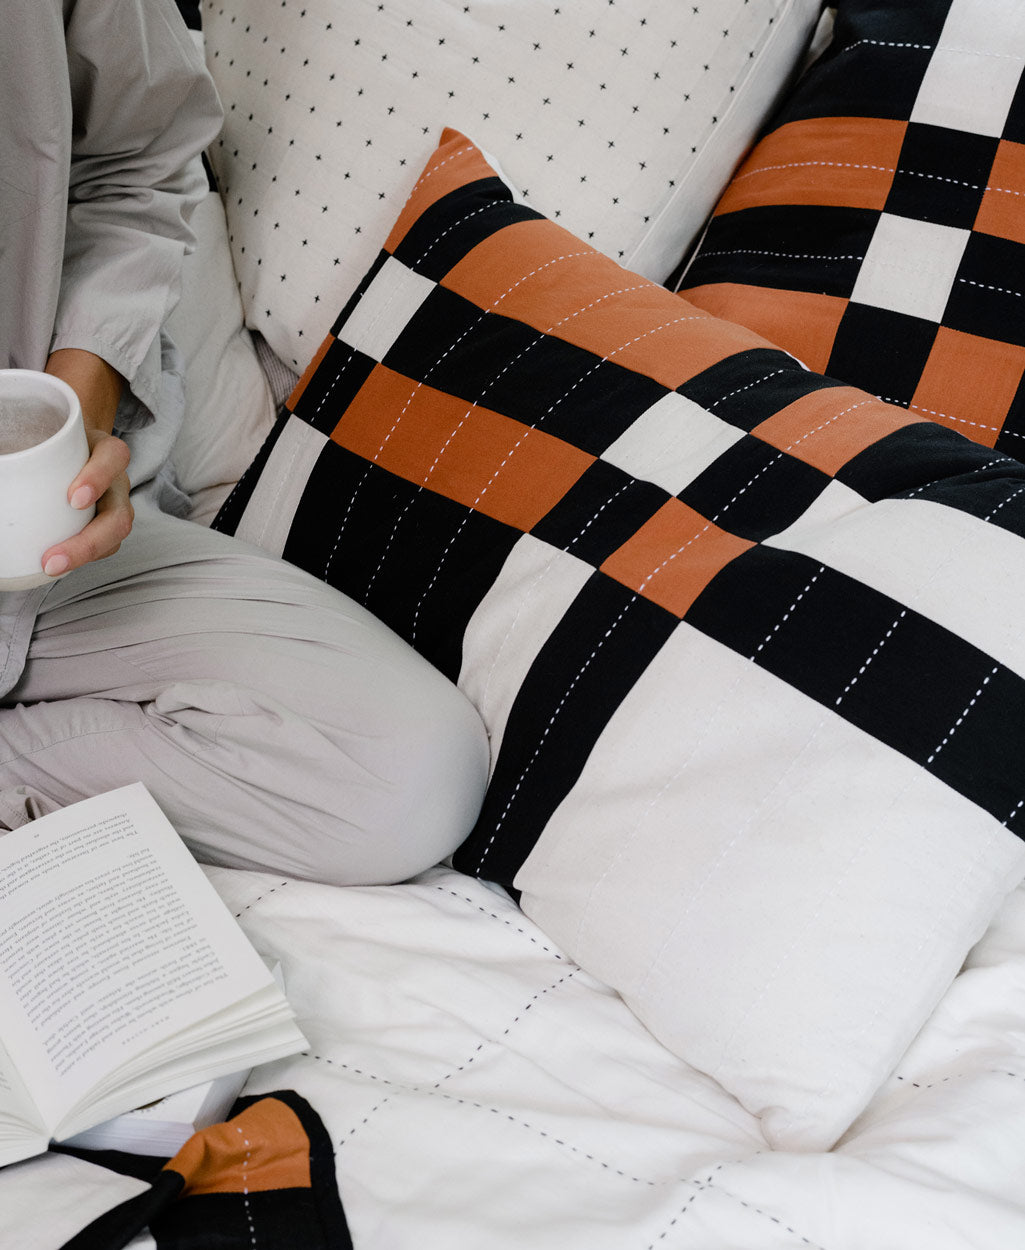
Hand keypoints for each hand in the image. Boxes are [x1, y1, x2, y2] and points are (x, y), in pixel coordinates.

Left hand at [40, 349, 133, 578]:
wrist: (72, 440)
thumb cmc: (54, 432)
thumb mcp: (41, 422)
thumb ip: (9, 425)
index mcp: (105, 450)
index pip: (113, 459)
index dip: (97, 478)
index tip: (72, 498)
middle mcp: (116, 482)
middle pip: (119, 516)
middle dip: (90, 541)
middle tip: (52, 558)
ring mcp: (112, 507)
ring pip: (114, 538)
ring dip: (85, 556)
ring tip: (50, 567)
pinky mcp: (101, 526)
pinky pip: (100, 548)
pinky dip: (78, 559)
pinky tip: (50, 566)